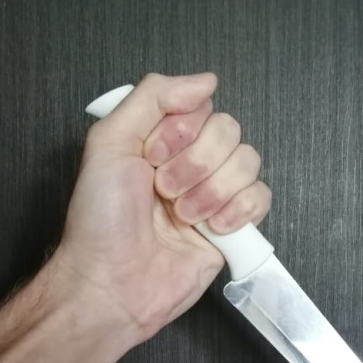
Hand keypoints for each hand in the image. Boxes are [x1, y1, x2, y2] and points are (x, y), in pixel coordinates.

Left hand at [52, 73, 271, 342]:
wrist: (112, 283)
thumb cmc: (101, 220)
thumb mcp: (109, 142)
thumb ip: (153, 97)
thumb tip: (206, 80)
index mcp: (161, 139)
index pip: (201, 107)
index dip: (180, 130)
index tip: (151, 157)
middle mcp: (190, 163)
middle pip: (229, 131)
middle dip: (196, 163)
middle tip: (164, 191)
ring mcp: (214, 194)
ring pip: (248, 162)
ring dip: (212, 190)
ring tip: (182, 217)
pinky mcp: (232, 228)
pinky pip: (261, 198)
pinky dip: (238, 211)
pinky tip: (211, 229)